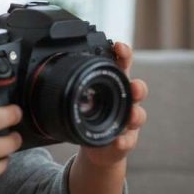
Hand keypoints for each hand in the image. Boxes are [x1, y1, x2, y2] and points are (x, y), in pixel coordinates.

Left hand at [78, 41, 147, 168]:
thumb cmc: (91, 114)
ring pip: (138, 115)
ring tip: (131, 115)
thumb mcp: (83, 96)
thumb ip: (76, 80)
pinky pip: (127, 141)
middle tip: (134, 86)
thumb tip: (54, 63)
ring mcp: (129, 121)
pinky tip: (118, 140)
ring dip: (136, 115)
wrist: (96, 145)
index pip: (123, 65)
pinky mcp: (126, 140)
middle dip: (139, 87)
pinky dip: (123, 140)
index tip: (119, 47)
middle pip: (138, 89)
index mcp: (115, 84)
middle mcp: (126, 101)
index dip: (124, 54)